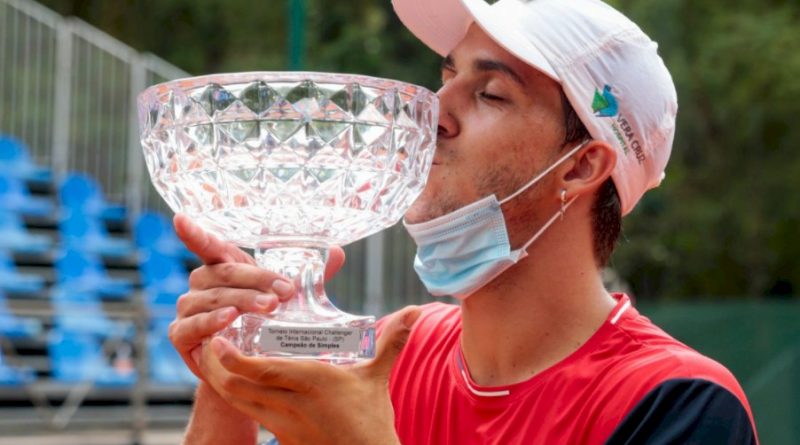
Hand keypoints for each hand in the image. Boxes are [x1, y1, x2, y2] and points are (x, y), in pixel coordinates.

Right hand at [168, 214, 345, 378]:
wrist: (247, 369)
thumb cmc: (263, 325)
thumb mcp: (284, 298)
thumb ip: (306, 277)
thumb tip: (337, 253)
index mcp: (222, 267)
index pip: (208, 246)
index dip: (193, 232)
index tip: (181, 218)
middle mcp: (200, 284)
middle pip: (225, 273)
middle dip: (256, 281)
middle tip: (285, 293)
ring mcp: (187, 309)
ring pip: (213, 298)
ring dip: (241, 301)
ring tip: (266, 307)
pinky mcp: (181, 335)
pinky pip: (194, 325)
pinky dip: (211, 322)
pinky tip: (228, 321)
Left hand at [199, 305, 421, 444]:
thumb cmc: (371, 418)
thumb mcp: (377, 376)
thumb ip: (391, 341)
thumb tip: (414, 311)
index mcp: (313, 383)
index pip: (263, 372)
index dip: (234, 359)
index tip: (219, 341)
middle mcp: (292, 404)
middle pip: (239, 389)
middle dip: (216, 368)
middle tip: (206, 344)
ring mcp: (283, 424)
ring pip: (240, 404)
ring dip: (221, 382)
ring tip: (211, 360)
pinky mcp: (282, 436)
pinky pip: (250, 414)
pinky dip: (235, 398)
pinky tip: (233, 384)